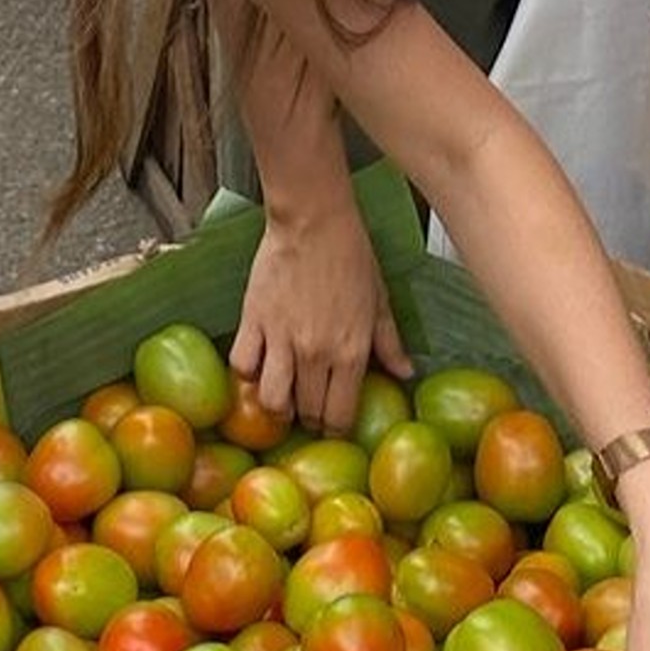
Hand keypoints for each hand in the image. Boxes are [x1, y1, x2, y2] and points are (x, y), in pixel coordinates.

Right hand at [232, 207, 411, 432]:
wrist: (313, 222)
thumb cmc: (350, 256)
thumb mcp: (379, 302)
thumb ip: (390, 343)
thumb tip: (406, 373)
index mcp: (351, 352)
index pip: (340, 415)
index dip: (337, 428)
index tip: (334, 425)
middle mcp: (315, 353)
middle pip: (307, 412)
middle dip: (309, 420)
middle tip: (310, 412)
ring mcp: (281, 339)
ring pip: (271, 399)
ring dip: (276, 405)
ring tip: (282, 396)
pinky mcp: (253, 321)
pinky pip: (242, 365)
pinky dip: (247, 372)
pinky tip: (258, 364)